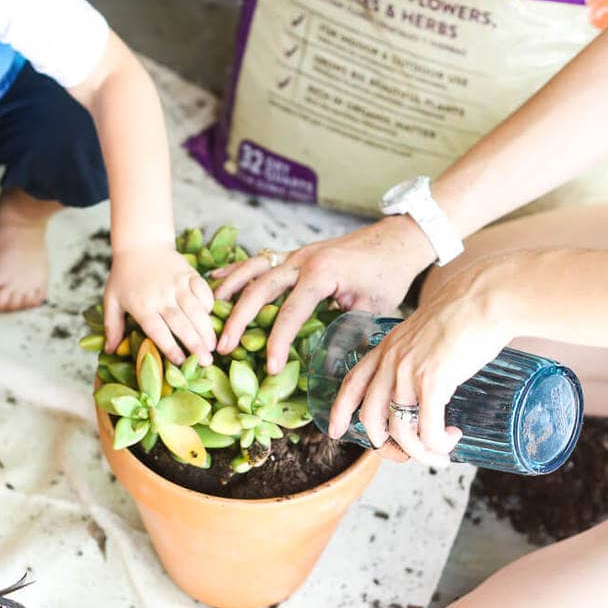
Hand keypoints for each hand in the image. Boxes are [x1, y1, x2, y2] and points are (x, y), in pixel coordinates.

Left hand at [104, 245, 215, 365]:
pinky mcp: (189, 274)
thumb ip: (112, 326)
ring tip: (213, 345)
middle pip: (181, 324)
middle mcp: (161, 297)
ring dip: (206, 328)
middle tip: (206, 361)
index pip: (158, 331)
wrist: (140, 244)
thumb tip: (110, 350)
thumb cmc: (124, 276)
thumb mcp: (111, 300)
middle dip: (195, 344)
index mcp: (142, 306)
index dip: (170, 347)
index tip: (180, 361)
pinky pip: (203, 291)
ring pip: (195, 310)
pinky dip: (209, 303)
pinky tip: (212, 317)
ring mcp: (177, 284)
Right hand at [213, 216, 433, 373]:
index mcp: (322, 274)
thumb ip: (348, 333)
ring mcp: (297, 254)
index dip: (278, 342)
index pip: (291, 312)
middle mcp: (303, 260)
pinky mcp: (297, 254)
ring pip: (254, 269)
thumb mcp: (374, 309)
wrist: (399, 240)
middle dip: (239, 319)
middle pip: (259, 289)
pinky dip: (237, 270)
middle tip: (223, 346)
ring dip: (230, 290)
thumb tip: (329, 366)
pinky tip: (216, 279)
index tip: (270, 367)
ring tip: (209, 311)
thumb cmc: (389, 274)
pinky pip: (261, 261)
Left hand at [328, 263, 513, 465]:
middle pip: (370, 417)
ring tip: (440, 454)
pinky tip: (452, 437)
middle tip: (404, 456)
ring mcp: (408, 372)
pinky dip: (438, 443)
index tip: (335, 431)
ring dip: (420, 452)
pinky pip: (427, 430)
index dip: (340, 410)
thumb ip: (419, 355)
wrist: (485, 297)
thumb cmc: (467, 312)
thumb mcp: (427, 332)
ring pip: (400, 430)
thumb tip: (430, 383)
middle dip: (384, 446)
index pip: (352, 382)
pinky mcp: (432, 382)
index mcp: (387, 347)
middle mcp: (391, 361)